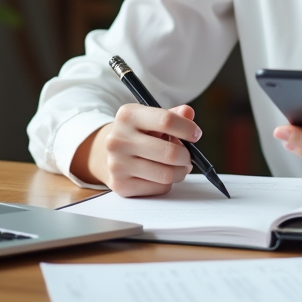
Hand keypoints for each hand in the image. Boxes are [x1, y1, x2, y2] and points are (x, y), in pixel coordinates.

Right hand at [71, 104, 198, 195]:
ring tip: (179, 166)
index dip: (187, 128)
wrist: (106, 153)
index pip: (166, 120)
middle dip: (187, 156)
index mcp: (128, 116)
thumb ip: (172, 114)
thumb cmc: (137, 133)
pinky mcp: (120, 185)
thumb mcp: (151, 118)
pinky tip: (161, 174)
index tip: (195, 134)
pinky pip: (159, 188)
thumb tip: (188, 113)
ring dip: (180, 171)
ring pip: (166, 174)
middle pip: (169, 152)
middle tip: (188, 155)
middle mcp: (118, 139)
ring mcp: (117, 164)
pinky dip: (167, 183)